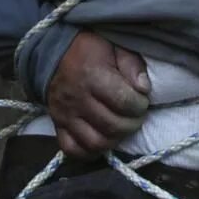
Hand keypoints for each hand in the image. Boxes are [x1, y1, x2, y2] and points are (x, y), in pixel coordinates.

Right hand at [46, 31, 150, 157]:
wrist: (54, 51)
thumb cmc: (90, 48)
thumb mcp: (114, 46)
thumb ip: (132, 65)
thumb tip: (144, 88)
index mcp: (92, 75)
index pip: (124, 102)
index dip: (140, 104)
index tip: (142, 99)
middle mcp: (77, 98)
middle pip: (112, 125)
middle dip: (132, 124)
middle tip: (136, 116)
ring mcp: (65, 115)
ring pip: (94, 142)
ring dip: (115, 139)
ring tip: (122, 127)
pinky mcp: (57, 125)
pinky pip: (71, 149)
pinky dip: (89, 152)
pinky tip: (102, 140)